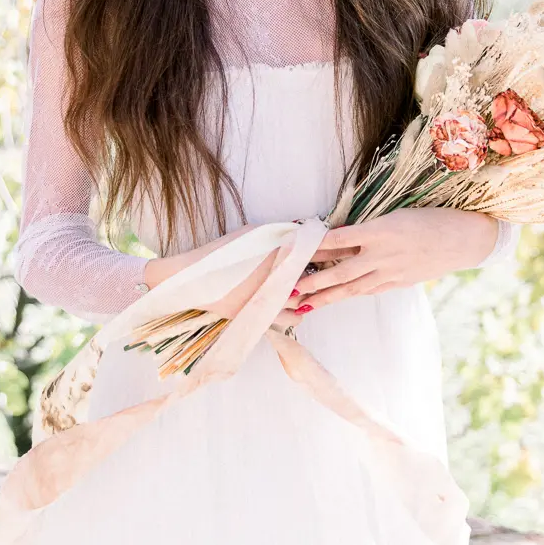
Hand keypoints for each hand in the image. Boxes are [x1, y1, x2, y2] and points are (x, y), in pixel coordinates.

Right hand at [200, 230, 361, 330]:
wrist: (196, 281)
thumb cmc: (221, 253)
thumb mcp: (250, 235)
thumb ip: (277, 232)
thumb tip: (301, 227)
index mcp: (277, 257)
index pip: (312, 250)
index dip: (331, 246)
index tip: (348, 243)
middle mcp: (278, 280)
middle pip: (314, 274)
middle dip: (329, 268)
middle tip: (346, 263)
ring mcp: (272, 300)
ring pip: (305, 297)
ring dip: (316, 290)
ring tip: (326, 283)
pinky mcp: (263, 316)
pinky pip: (291, 317)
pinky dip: (300, 310)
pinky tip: (303, 304)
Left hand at [289, 206, 498, 313]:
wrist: (461, 239)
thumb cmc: (429, 218)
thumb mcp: (396, 214)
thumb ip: (368, 227)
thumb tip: (339, 235)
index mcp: (381, 230)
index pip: (339, 239)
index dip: (315, 245)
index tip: (295, 249)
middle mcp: (382, 254)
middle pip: (340, 270)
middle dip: (313, 280)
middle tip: (290, 287)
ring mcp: (391, 272)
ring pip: (352, 287)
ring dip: (326, 295)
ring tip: (305, 302)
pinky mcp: (399, 283)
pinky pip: (369, 290)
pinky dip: (351, 294)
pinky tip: (335, 299)